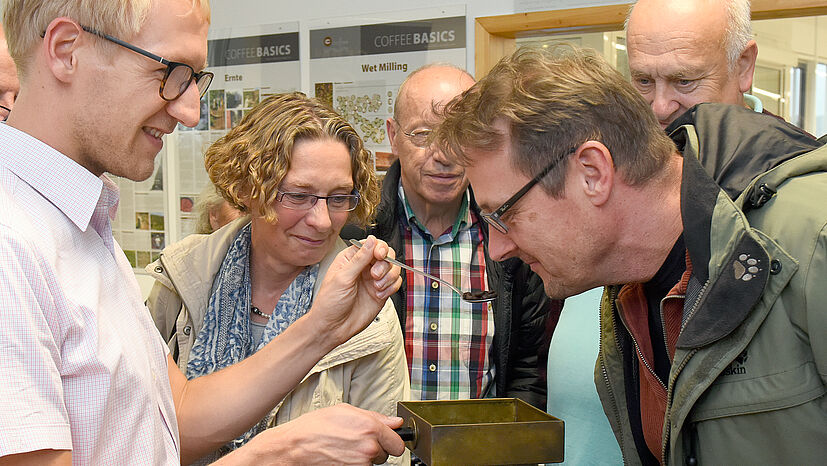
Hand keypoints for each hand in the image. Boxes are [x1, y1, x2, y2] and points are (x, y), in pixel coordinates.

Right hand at [237, 403, 405, 464]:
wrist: (295, 446)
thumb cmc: (315, 427)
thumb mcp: (346, 411)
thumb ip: (376, 417)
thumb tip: (395, 422)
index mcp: (370, 428)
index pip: (398, 443)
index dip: (392, 440)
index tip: (387, 439)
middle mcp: (368, 448)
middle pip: (386, 454)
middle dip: (376, 448)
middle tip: (358, 441)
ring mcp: (360, 464)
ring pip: (373, 463)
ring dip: (364, 458)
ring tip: (346, 447)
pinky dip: (355, 464)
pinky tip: (342, 456)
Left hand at [308, 235, 401, 345]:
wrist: (333, 327)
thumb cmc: (330, 303)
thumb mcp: (342, 277)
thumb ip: (359, 259)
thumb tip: (371, 241)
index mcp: (351, 259)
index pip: (371, 244)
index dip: (379, 247)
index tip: (379, 255)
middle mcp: (364, 268)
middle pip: (386, 254)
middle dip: (385, 263)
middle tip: (375, 275)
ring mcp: (373, 280)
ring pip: (393, 268)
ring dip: (389, 277)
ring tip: (376, 287)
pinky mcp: (381, 292)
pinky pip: (395, 284)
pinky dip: (391, 288)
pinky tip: (379, 294)